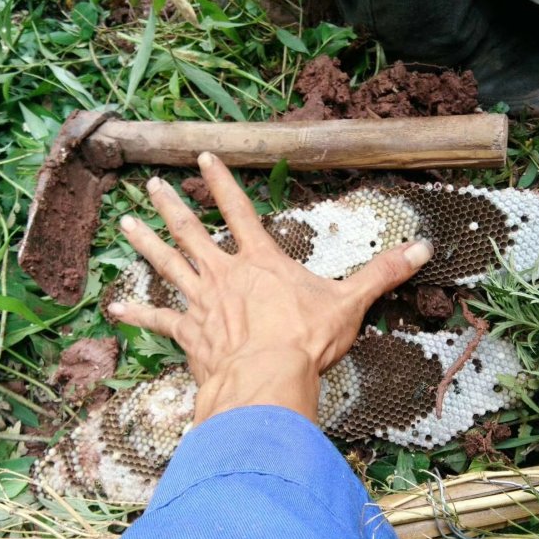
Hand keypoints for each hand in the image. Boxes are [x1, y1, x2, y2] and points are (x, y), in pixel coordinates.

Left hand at [107, 152, 432, 424]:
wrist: (269, 381)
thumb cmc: (307, 342)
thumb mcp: (350, 303)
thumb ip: (382, 273)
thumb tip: (423, 247)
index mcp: (261, 262)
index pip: (239, 210)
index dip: (221, 182)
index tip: (201, 157)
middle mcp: (225, 275)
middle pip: (192, 233)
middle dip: (171, 207)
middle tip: (149, 186)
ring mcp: (202, 303)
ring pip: (168, 266)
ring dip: (146, 244)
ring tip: (125, 225)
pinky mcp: (189, 334)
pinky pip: (159, 319)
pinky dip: (138, 312)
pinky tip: (115, 307)